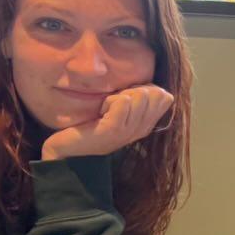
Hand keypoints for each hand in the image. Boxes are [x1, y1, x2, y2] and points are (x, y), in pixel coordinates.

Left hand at [41, 84, 173, 160]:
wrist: (68, 148)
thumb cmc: (91, 125)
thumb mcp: (118, 111)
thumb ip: (136, 100)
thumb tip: (149, 86)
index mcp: (146, 125)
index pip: (165, 97)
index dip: (147, 88)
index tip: (126, 98)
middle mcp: (142, 129)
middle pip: (154, 94)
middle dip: (134, 89)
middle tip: (114, 103)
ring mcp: (129, 131)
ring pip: (140, 95)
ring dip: (120, 95)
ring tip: (106, 108)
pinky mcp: (114, 130)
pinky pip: (123, 101)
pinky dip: (109, 100)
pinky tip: (100, 111)